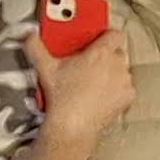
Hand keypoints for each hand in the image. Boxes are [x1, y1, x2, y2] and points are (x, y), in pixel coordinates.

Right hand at [40, 25, 137, 145]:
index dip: (106, 36)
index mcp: (101, 53)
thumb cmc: (62, 97)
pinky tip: (101, 96)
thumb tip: (31, 36)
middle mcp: (117, 65)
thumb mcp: (45, 68)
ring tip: (93, 82)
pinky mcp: (128, 98)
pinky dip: (116, 91)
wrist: (73, 126)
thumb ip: (36, 47)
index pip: (115, 33)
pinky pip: (125, 88)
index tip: (97, 40)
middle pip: (117, 52)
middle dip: (105, 56)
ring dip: (111, 73)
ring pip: (122, 70)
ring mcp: (124, 82)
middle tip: (89, 63)